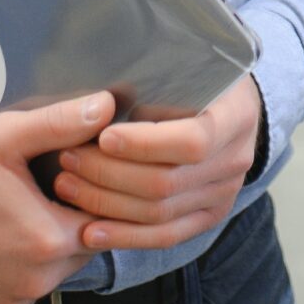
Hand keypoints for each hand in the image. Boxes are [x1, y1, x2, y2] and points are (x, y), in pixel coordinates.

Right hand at [0, 91, 114, 303]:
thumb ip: (60, 124)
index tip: (64, 179)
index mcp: (48, 239)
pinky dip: (19, 276)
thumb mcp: (3, 137)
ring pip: (55, 275)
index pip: (103, 220)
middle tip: (35, 196)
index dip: (89, 196)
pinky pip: (24, 297)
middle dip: (69, 222)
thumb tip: (107, 107)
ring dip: (46, 251)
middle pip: (82, 250)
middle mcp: (35, 283)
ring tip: (14, 219)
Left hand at [51, 76, 261, 252]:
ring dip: (106, 203)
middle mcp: (236, 160)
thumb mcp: (184, 66)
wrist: (230, 108)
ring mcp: (225, 194)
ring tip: (68, 186)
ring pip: (160, 212)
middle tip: (68, 159)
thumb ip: (152, 83)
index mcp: (236, 116)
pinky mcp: (209, 217)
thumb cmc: (196, 80)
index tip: (102, 136)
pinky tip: (89, 232)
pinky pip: (165, 237)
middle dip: (108, 174)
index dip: (145, 144)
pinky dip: (123, 237)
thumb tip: (98, 105)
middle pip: (167, 182)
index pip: (194, 140)